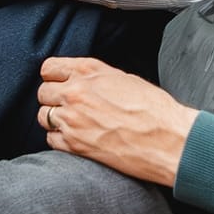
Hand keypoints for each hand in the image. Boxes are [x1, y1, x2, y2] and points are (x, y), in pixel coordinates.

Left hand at [35, 58, 197, 188]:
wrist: (171, 141)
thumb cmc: (154, 109)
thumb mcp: (123, 78)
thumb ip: (95, 77)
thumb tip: (80, 80)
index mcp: (87, 71)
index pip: (48, 68)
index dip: (53, 78)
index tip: (60, 86)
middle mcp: (75, 92)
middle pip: (43, 93)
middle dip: (53, 100)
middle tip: (68, 109)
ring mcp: (73, 118)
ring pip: (43, 116)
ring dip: (55, 120)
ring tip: (73, 125)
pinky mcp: (76, 145)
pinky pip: (51, 139)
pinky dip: (60, 140)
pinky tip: (76, 140)